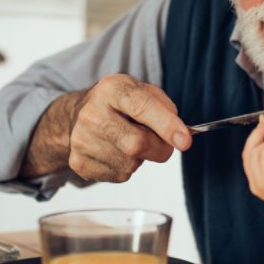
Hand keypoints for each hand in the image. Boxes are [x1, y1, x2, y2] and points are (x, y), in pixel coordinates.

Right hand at [66, 74, 191, 182]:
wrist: (78, 116)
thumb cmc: (117, 104)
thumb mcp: (141, 91)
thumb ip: (164, 107)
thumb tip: (179, 134)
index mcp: (111, 88)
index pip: (141, 107)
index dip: (166, 125)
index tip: (184, 141)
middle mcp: (92, 113)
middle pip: (137, 144)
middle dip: (160, 148)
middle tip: (164, 143)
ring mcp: (82, 140)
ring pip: (130, 164)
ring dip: (142, 158)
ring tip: (131, 141)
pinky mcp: (79, 163)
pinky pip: (119, 175)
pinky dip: (128, 167)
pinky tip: (118, 152)